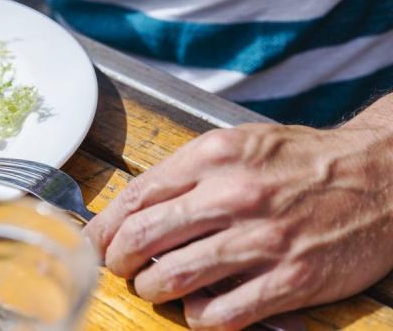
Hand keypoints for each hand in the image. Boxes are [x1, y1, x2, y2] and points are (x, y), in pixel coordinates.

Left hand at [84, 119, 392, 329]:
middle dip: (119, 259)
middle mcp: (234, 195)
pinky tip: (198, 309)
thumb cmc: (302, 162)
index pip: (138, 196)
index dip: (106, 225)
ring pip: (175, 276)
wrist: (380, 178)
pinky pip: (223, 313)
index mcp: (215, 157)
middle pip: (145, 236)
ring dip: (152, 288)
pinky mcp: (291, 280)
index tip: (93, 242)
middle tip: (119, 267)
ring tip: (153, 287)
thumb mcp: (240, 144)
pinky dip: (198, 316)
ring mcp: (263, 240)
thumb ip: (188, 171)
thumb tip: (137, 207)